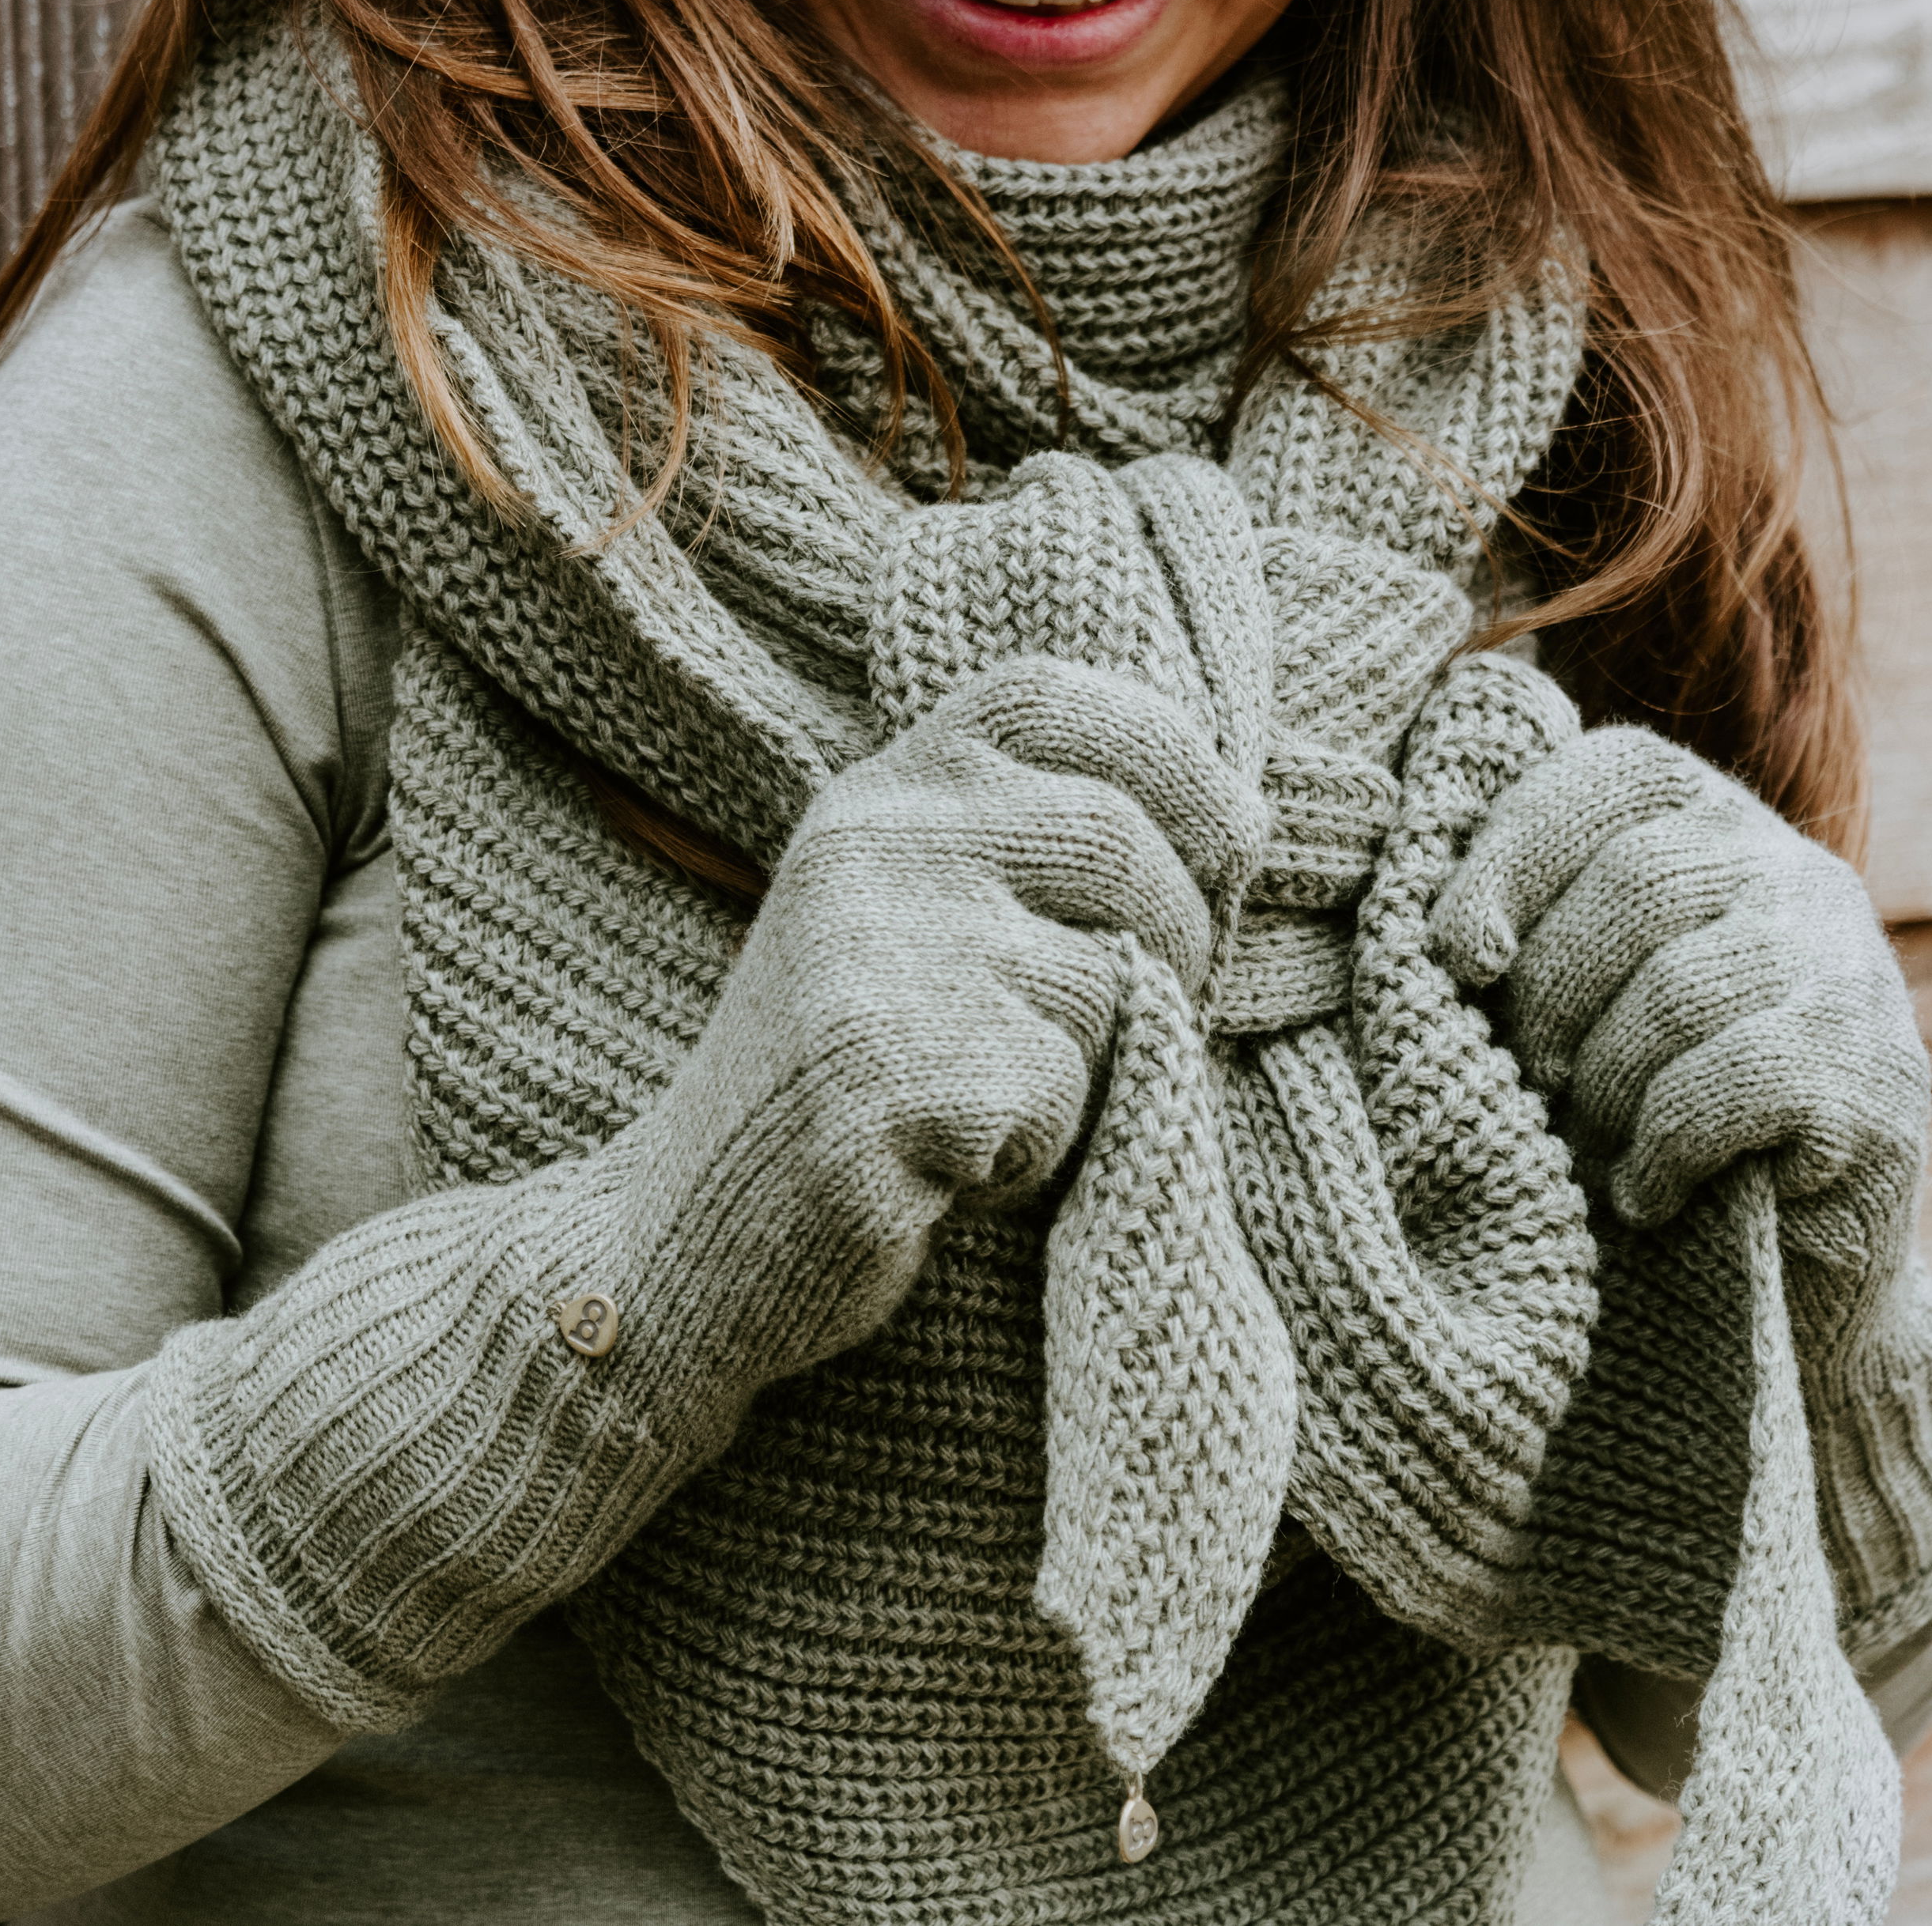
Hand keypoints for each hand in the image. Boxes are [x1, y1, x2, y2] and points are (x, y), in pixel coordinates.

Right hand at [637, 656, 1247, 1418]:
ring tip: (1007, 1104)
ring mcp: (873, 948)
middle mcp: (872, 841)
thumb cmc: (854, 1075)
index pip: (1045, 695)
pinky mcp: (888, 1067)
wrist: (687, 1234)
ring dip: (1101, 1066)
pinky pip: (1061, 1092)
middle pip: (1117, 839)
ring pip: (1109, 979)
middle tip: (1151, 1017)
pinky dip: (1046, 1152)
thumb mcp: (913, 911)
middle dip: (1181, 937)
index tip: (1229, 835)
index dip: (1170, 749)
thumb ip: (1025, 845)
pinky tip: (960, 1169)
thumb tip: (1244, 817)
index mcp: (879, 790)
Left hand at [1424, 727, 1930, 1257]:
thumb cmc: (1646, 1109)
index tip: (1458, 954)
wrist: (1793, 1272)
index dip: (1517, 850)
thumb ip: (1529, 924)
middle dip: (1549, 992)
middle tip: (1524, 1077)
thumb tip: (1417, 919)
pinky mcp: (1876, 1078)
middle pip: (1639, 881)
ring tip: (1583, 1144)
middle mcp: (1799, 872)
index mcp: (1717, 821)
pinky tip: (1644, 1192)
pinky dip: (1663, 1147)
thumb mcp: (1588, 991)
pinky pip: (1736, 1082)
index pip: (1613, 774)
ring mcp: (1851, 970)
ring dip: (1603, 1083)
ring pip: (1680, 988)